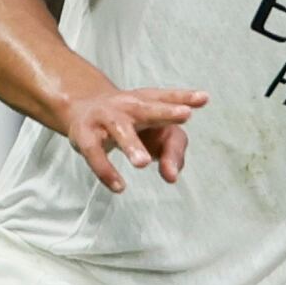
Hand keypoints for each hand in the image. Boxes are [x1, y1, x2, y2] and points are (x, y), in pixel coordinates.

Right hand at [59, 83, 207, 192]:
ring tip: (144, 163)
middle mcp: (126, 106)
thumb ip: (172, 152)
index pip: (167, 98)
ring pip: (120, 130)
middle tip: (186, 115)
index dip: (184, 97)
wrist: (81, 109)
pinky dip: (106, 171)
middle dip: (166, 113)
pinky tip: (120, 187)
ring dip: (131, 145)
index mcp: (145, 101)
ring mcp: (105, 119)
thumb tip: (172, 177)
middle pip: (147, 108)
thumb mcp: (153, 131)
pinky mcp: (85, 136)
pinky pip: (95, 154)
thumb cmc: (129, 122)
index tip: (204, 98)